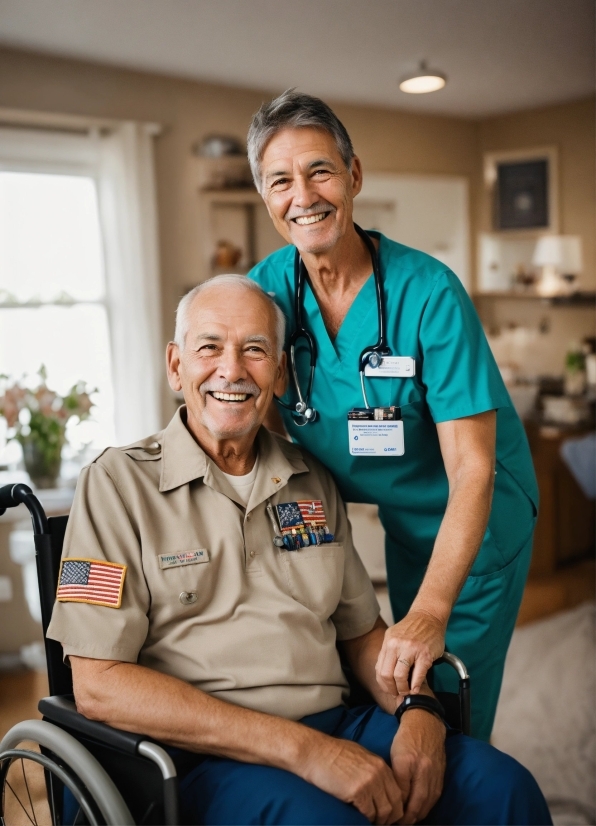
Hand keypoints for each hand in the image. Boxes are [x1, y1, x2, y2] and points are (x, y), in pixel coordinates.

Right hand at [302, 735, 403, 824]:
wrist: (315, 752)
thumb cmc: (332, 753)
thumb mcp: (360, 756)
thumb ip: (373, 769)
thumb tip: (379, 786)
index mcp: (380, 764)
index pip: (398, 790)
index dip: (395, 806)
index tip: (390, 814)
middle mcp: (379, 772)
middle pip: (396, 802)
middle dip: (391, 817)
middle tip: (382, 823)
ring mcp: (369, 781)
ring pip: (385, 811)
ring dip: (379, 820)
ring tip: (372, 822)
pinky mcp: (358, 791)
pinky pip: (369, 813)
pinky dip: (367, 819)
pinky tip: (361, 818)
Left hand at [375, 611, 445, 696]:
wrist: (428, 615)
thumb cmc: (412, 628)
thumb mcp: (394, 636)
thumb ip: (388, 654)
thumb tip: (384, 674)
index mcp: (388, 642)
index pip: (380, 669)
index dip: (383, 684)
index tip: (389, 689)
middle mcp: (397, 645)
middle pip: (387, 675)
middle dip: (391, 689)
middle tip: (397, 693)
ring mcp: (411, 649)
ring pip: (400, 676)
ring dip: (403, 689)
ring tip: (407, 691)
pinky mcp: (425, 654)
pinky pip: (418, 675)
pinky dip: (415, 685)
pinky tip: (416, 689)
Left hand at [391, 709, 445, 823]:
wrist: (426, 723)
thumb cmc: (406, 739)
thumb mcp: (395, 756)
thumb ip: (398, 779)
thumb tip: (398, 800)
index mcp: (410, 766)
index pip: (404, 796)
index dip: (399, 811)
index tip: (392, 819)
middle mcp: (425, 772)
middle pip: (419, 804)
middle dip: (410, 818)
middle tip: (401, 825)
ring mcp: (436, 775)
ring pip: (428, 802)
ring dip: (419, 814)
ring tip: (410, 821)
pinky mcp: (442, 775)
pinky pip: (435, 796)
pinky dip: (428, 806)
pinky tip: (421, 810)